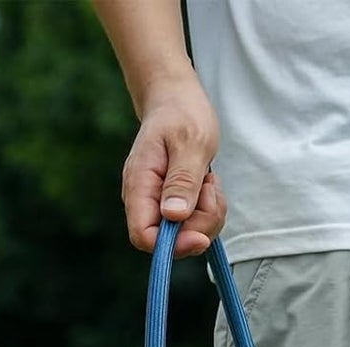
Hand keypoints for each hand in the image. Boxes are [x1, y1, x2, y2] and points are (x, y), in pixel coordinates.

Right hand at [121, 82, 226, 256]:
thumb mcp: (189, 143)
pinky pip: (193, 223)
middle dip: (199, 225)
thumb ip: (182, 181)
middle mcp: (144, 202)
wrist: (175, 99)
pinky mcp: (172, 205)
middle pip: (168, 242)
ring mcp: (158, 205)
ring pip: (184, 235)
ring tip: (209, 181)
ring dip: (207, 215)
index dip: (171, 244)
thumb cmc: (181, 114)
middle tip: (209, 188)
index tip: (201, 236)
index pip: (144, 236)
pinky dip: (208, 210)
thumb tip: (173, 216)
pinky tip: (207, 184)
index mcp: (139, 187)